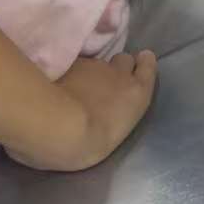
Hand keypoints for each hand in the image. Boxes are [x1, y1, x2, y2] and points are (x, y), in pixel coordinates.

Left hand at [6, 51, 157, 171]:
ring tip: (75, 89)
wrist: (59, 128)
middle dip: (115, 68)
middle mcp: (119, 73)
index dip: (141, 64)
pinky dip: (68, 74)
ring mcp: (92, 66)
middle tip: (103, 83)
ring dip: (89, 74)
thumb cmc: (89, 145)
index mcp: (137, 93)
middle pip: (123, 59)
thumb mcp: (115, 132)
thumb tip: (104, 109)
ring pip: (95, 63)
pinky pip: (72, 65)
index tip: (138, 64)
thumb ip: (115, 112)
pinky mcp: (68, 65)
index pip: (147, 64)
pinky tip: (57, 86)